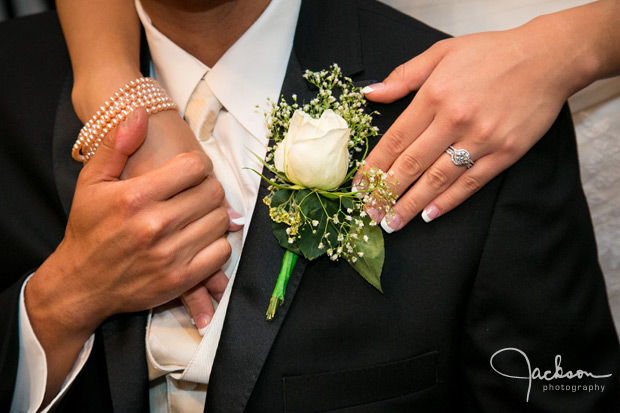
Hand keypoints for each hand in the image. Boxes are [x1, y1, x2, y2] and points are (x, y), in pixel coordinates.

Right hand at [26, 108, 231, 400]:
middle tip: (197, 192)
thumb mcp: (92, 182)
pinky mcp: (180, 280)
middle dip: (209, 188)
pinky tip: (200, 238)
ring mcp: (169, 255)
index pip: (194, 167)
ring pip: (220, 221)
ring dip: (214, 215)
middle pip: (212, 193)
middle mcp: (154, 225)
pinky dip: (217, 243)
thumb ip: (117, 145)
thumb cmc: (88, 229)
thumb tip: (141, 112)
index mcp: (135, 197)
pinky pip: (221, 252)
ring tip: (198, 215)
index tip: (191, 171)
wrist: (80, 283)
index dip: (199, 165)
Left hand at [361, 21, 583, 230]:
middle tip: (370, 214)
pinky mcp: (505, 153)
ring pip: (438, 179)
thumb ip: (403, 76)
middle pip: (411, 164)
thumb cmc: (491, 54)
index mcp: (435, 96)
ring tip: (392, 222)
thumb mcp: (442, 53)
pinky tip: (429, 214)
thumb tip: (370, 94)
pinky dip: (448, 201)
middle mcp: (454, 120)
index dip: (374, 167)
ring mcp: (482, 139)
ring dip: (411, 204)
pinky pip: (471, 183)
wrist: (547, 58)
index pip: (394, 140)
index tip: (359, 187)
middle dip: (386, 193)